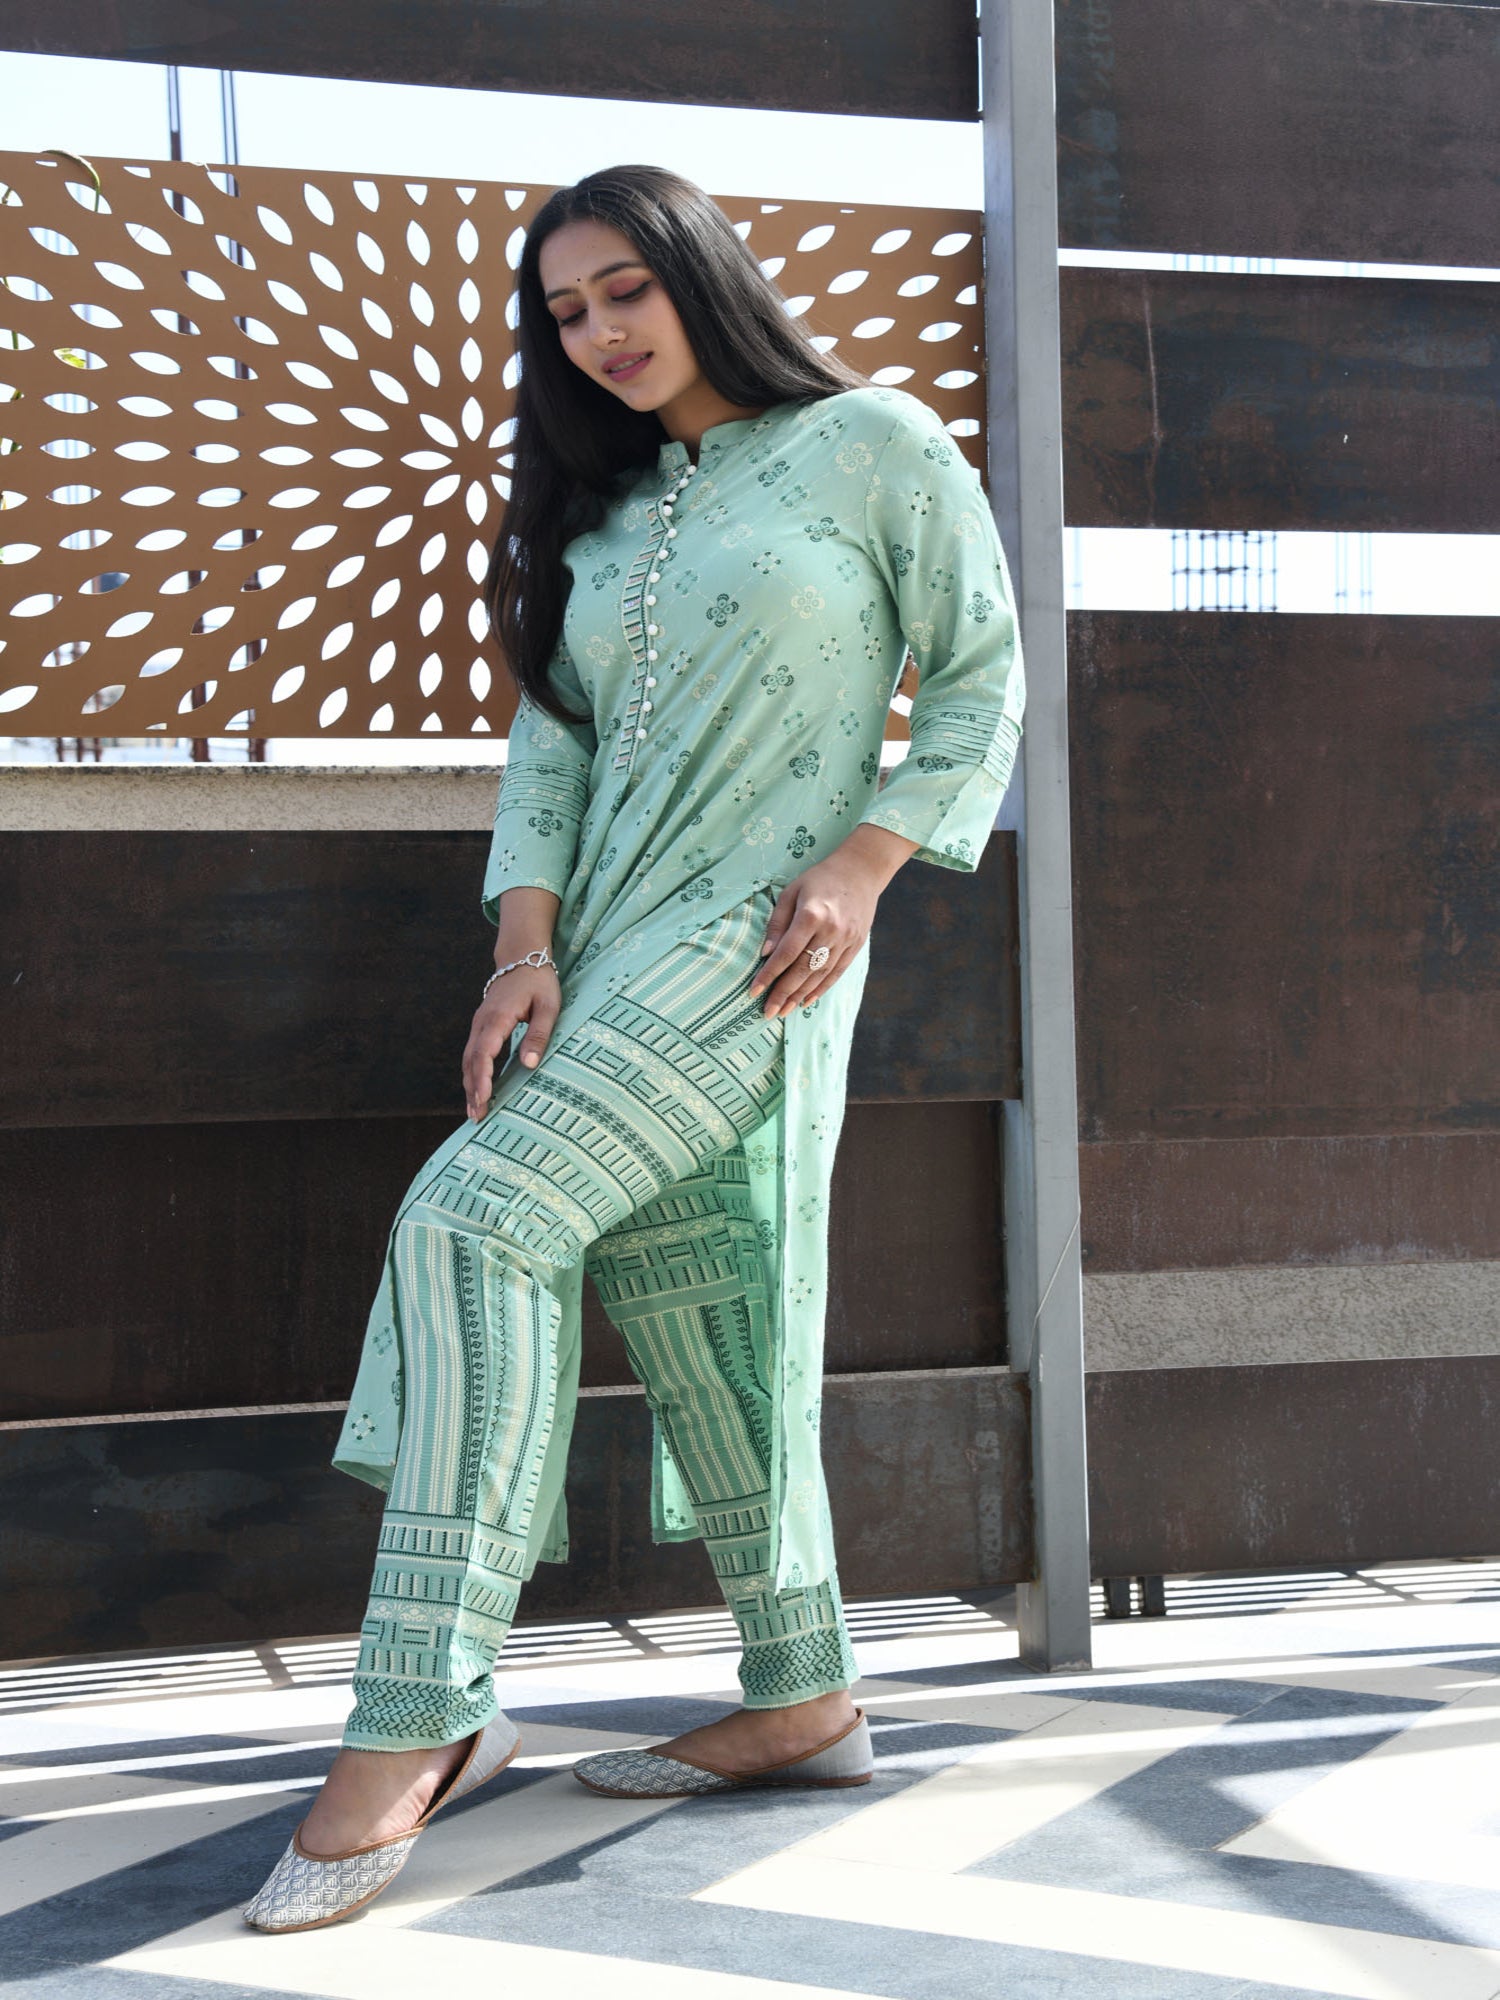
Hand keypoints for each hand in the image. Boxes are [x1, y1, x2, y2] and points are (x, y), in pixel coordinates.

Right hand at [462, 964, 559, 1120]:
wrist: (521, 958)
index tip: (484, 1097)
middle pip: (471, 1060)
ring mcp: (479, 1024)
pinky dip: (472, 1074)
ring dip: (470, 1085)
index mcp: (498, 1017)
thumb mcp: (548, 1006)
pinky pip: (473, 1053)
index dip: (482, 1076)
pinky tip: (477, 1091)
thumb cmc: (538, 981)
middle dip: (472, 1090)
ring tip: (474, 1112)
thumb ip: (539, 1034)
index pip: (485, 1051)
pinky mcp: (481, 1027)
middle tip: (478, 1117)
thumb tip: (529, 1065)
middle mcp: (482, 1022)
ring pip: (468, 1059)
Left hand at [749, 824, 914, 1017]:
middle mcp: (831, 931)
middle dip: (783, 993)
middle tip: (767, 1012)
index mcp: (812, 915)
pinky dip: (820, 989)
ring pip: (819, 976)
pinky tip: (806, 1001)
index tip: (754, 990)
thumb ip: (777, 923)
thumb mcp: (791, 892)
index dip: (769, 974)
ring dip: (799, 996)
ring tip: (783, 1011)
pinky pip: (836, 973)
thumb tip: (765, 954)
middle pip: (803, 970)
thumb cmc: (820, 879)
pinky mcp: (856, 946)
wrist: (861, 871)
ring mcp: (846, 941)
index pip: (787, 953)